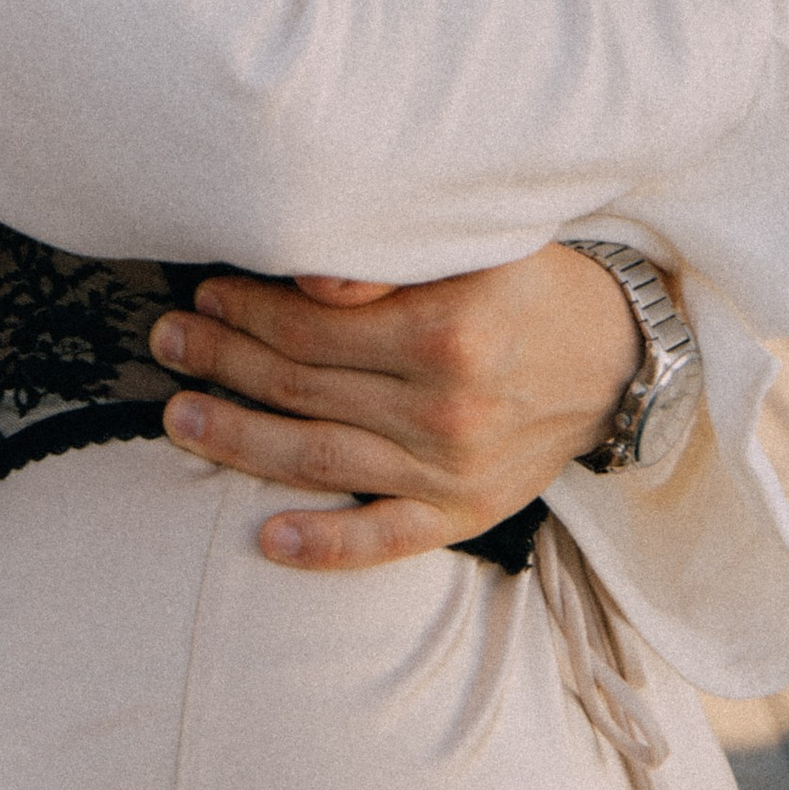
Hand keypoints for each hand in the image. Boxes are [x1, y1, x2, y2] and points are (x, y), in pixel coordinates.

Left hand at [149, 245, 644, 570]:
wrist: (620, 360)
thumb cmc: (533, 285)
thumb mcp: (475, 246)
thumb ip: (389, 263)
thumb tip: (305, 277)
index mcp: (446, 330)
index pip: (314, 323)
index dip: (247, 308)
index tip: (204, 290)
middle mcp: (446, 408)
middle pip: (304, 385)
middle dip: (223, 361)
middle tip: (167, 340)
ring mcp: (454, 471)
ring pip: (322, 457)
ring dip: (240, 439)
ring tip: (179, 418)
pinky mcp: (466, 515)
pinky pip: (385, 538)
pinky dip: (325, 543)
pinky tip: (267, 538)